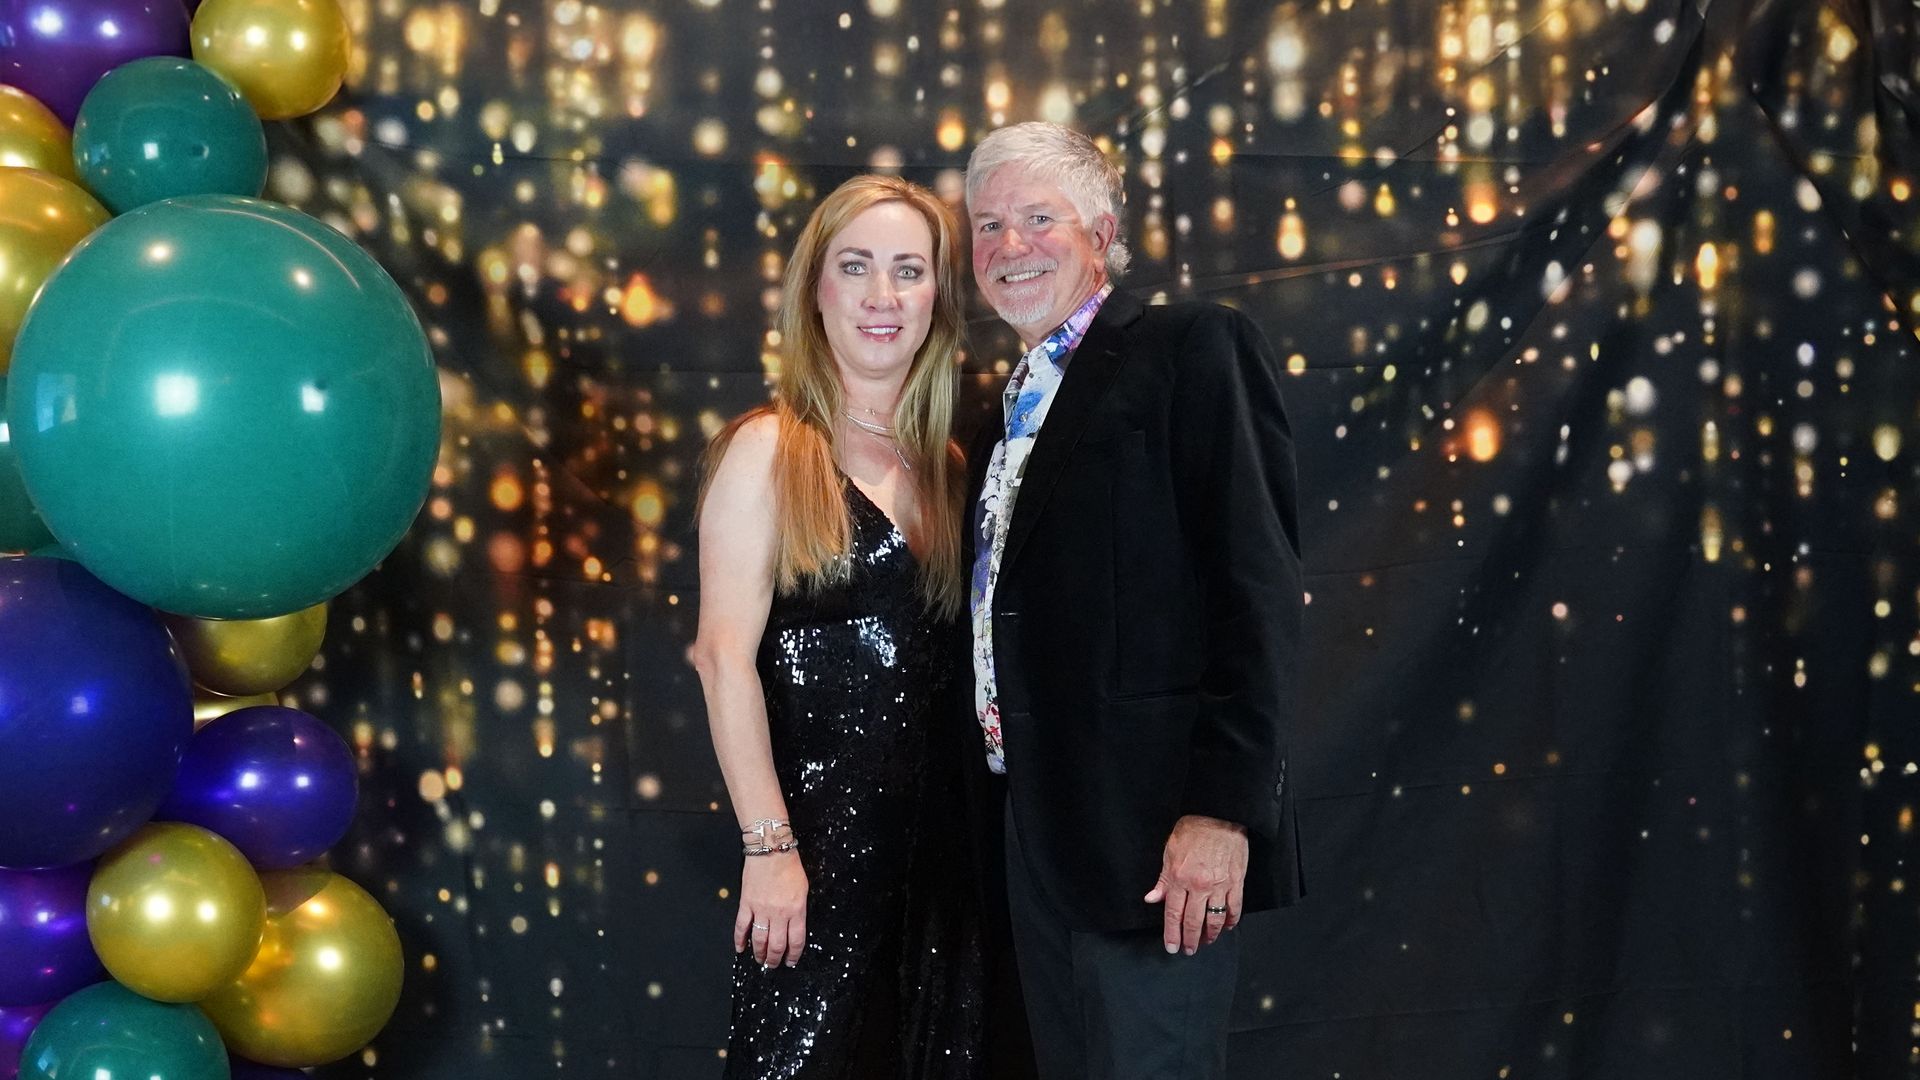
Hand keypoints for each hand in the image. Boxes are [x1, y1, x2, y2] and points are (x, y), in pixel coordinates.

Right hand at [734, 853, 807, 967]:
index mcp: (796, 910)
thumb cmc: (789, 866)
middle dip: (774, 959)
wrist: (771, 849)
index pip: (796, 940)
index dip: (793, 955)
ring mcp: (761, 910)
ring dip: (759, 954)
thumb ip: (799, 910)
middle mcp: (779, 914)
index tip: (791, 961)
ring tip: (760, 960)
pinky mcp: (746, 904)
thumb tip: (794, 925)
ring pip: (759, 940)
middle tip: (773, 964)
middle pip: (776, 945)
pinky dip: (740, 940)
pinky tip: (740, 949)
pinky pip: (742, 927)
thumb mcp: (803, 889)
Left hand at [1143, 815, 1247, 954]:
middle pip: (1193, 921)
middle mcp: (1198, 886)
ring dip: (1210, 934)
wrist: (1218, 816)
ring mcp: (1219, 885)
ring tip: (1206, 941)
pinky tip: (1226, 927)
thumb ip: (1162, 879)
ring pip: (1215, 919)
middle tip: (1189, 950)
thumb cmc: (1192, 830)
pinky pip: (1234, 907)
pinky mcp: (1236, 882)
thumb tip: (1152, 899)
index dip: (1172, 934)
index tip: (1172, 947)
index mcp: (1179, 878)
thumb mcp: (1169, 852)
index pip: (1173, 914)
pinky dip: (1231, 920)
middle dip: (1190, 940)